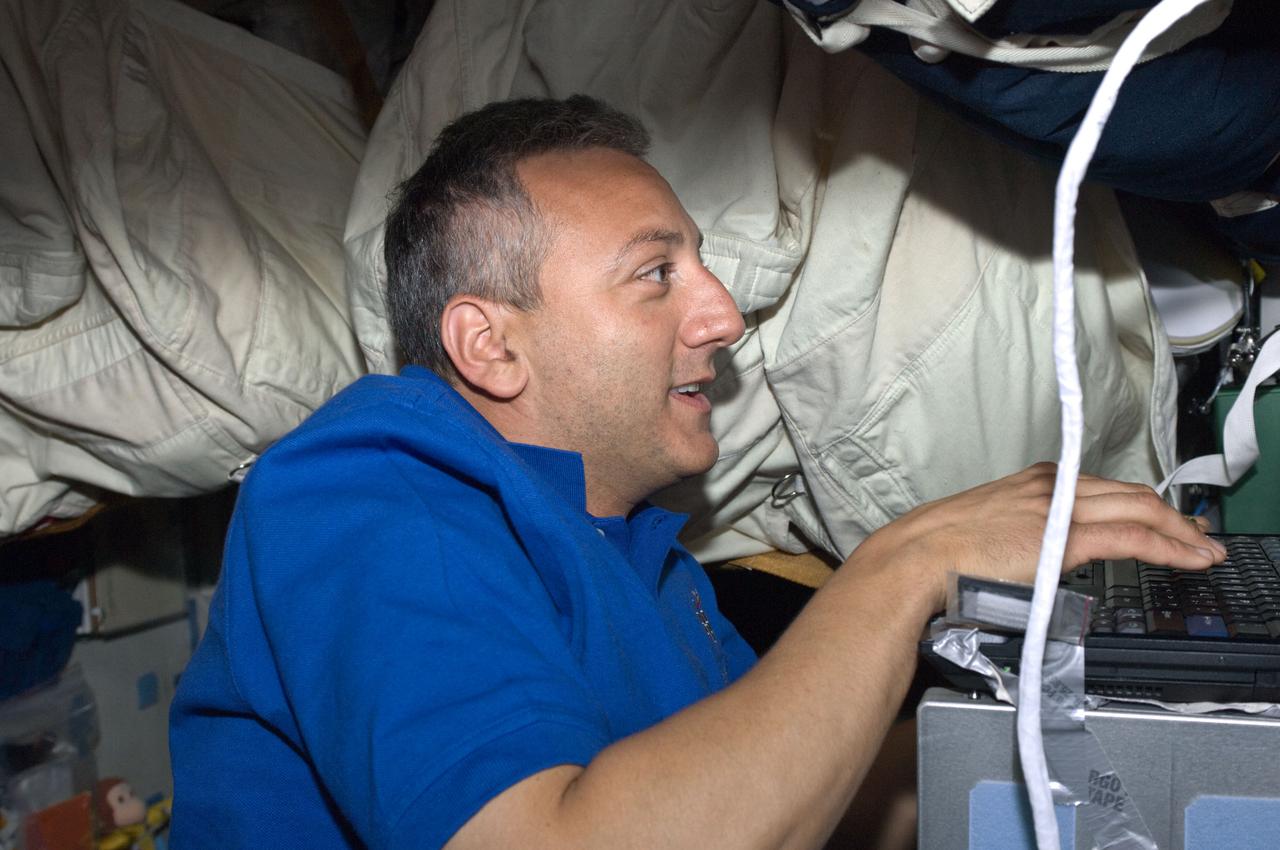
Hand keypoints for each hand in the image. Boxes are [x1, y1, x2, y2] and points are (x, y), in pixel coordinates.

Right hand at [847, 462, 1224, 610]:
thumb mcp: (985, 535)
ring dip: (1181, 531)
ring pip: (1141, 510)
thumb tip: (1031, 565)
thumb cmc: (936, 558)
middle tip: (1198, 536)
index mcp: (1031, 483)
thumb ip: (1018, 540)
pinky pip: (1133, 537)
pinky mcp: (1064, 536)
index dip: (1142, 505)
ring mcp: (1058, 508)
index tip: (1161, 522)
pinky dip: (1170, 546)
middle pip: (1131, 494)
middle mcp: (1050, 486)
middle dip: (1173, 516)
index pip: (1104, 489)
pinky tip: (1189, 559)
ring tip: (1204, 551)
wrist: (914, 560)